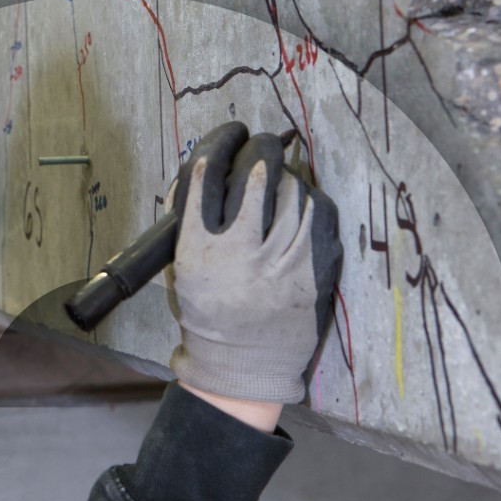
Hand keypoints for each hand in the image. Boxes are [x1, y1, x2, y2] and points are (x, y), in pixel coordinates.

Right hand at [165, 122, 341, 404]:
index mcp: (199, 250)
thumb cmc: (206, 312)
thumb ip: (187, 223)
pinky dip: (312, 202)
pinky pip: (319, 221)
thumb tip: (199, 171)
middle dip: (259, 150)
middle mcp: (240, 253)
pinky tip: (304, 199)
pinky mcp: (311, 275)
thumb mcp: (181, 267)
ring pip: (292, 195)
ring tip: (282, 172)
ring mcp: (279, 264)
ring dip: (288, 176)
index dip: (218, 148)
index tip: (226, 135)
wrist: (241, 365)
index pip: (204, 180)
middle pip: (255, 179)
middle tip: (261, 143)